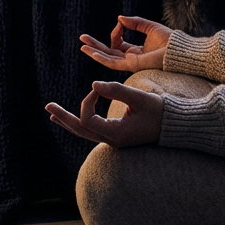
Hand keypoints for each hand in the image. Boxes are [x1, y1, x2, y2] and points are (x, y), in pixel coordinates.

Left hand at [45, 81, 163, 146]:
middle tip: (48, 106)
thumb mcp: (140, 98)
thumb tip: (93, 84)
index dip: (88, 100)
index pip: (88, 119)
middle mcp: (112, 140)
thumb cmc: (161, 112)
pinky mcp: (117, 136)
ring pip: (84, 132)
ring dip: (68, 121)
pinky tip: (70, 118)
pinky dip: (79, 123)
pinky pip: (92, 131)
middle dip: (63, 117)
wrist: (177, 125)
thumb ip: (116, 90)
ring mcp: (114, 140)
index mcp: (116, 134)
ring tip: (52, 113)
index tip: (98, 87)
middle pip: (80, 130)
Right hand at [79, 15, 170, 71]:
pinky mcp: (132, 65)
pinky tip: (92, 52)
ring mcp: (131, 63)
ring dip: (94, 52)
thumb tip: (119, 18)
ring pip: (108, 59)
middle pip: (109, 53)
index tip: (120, 23)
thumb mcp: (150, 27)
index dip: (116, 32)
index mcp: (137, 51)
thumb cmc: (170, 41)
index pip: (119, 44)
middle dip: (95, 46)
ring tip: (82, 46)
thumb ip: (135, 22)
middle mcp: (132, 59)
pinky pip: (113, 62)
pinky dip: (102, 57)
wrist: (180, 50)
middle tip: (82, 38)